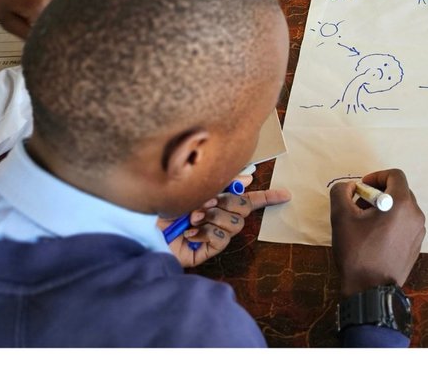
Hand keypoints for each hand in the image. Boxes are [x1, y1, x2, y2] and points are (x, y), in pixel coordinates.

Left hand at [160, 173, 291, 266]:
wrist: (142, 228)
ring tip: (193, 218)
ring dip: (214, 216)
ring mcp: (214, 234)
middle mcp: (217, 216)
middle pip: (244, 207)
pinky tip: (191, 234)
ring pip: (235, 222)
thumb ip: (222, 182)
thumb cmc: (163, 205)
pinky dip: (206, 232)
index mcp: (215, 199)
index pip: (246, 198)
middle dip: (227, 201)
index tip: (285, 194)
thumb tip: (248, 177)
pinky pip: (222, 238)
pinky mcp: (209, 250)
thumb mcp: (194, 187)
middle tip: (205, 202)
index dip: (266, 197)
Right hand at [330, 169, 425, 297]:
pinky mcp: (417, 246)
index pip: (395, 175)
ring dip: (385, 208)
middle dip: (379, 193)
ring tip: (366, 223)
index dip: (376, 176)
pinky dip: (392, 222)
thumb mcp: (340, 217)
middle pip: (400, 191)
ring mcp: (419, 232)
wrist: (370, 290)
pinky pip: (405, 224)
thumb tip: (350, 187)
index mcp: (402, 203)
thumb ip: (342, 192)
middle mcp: (416, 214)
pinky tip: (375, 237)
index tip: (361, 188)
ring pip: (403, 208)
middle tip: (360, 205)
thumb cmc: (357, 252)